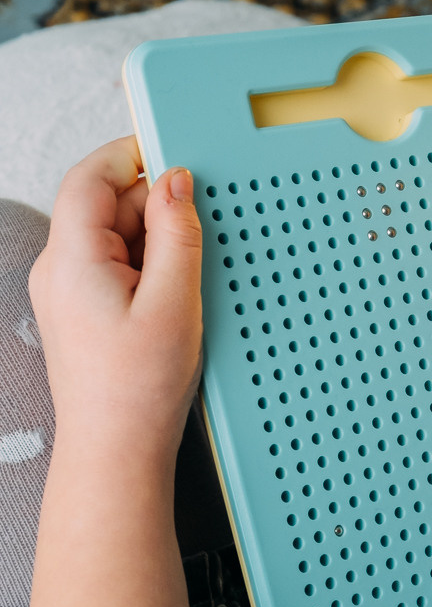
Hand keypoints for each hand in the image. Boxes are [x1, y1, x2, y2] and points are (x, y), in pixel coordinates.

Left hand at [29, 136, 202, 454]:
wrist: (115, 452)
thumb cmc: (138, 390)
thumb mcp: (175, 302)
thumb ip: (178, 233)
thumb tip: (177, 181)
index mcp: (71, 259)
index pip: (89, 177)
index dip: (129, 155)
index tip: (174, 154)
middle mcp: (58, 270)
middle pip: (105, 205)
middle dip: (154, 208)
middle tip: (198, 236)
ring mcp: (66, 291)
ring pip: (114, 236)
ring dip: (155, 242)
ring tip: (184, 284)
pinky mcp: (81, 311)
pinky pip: (115, 266)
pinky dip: (148, 268)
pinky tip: (172, 300)